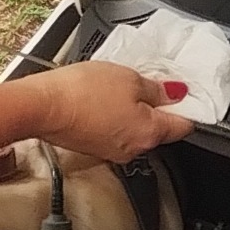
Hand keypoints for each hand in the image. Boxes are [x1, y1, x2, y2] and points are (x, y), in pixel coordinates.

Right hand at [22, 62, 191, 162]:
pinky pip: (115, 130)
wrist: (41, 106)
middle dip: (157, 106)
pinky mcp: (93, 147)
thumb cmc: (82, 92)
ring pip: (135, 129)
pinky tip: (102, 97)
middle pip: (159, 128)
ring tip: (119, 86)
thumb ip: (157, 89)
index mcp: (149, 134)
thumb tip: (176, 94)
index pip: (184, 126)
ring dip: (134, 109)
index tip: (184, 90)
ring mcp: (112, 152)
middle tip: (148, 80)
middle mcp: (134, 150)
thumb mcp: (129, 78)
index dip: (188, 106)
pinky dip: (114, 115)